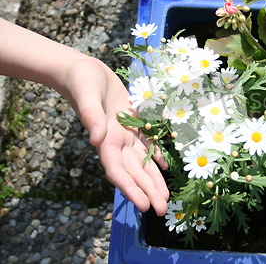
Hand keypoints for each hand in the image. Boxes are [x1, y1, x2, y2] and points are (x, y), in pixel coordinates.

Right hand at [62, 57, 169, 215]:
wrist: (83, 70)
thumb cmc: (82, 81)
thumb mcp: (86, 95)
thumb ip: (91, 116)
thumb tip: (96, 139)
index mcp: (105, 139)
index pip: (118, 171)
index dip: (131, 189)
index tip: (143, 205)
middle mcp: (116, 141)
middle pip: (134, 172)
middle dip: (148, 191)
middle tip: (162, 209)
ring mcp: (125, 134)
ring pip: (142, 162)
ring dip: (154, 180)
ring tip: (166, 198)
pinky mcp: (133, 123)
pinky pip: (147, 144)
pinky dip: (157, 156)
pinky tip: (166, 167)